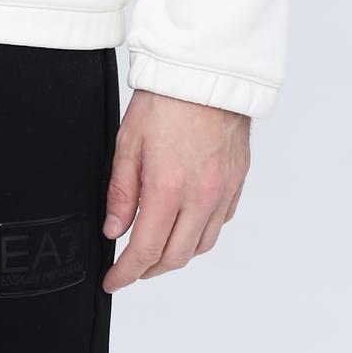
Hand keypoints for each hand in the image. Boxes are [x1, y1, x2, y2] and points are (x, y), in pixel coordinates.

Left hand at [101, 88, 248, 291]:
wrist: (206, 71)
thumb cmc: (165, 98)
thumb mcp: (128, 141)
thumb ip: (121, 191)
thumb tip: (114, 230)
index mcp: (169, 187)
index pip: (146, 250)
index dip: (126, 274)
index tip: (113, 281)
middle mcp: (201, 196)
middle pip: (176, 257)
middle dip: (150, 269)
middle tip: (131, 267)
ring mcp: (223, 191)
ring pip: (201, 245)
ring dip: (177, 254)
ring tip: (157, 247)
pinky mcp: (238, 182)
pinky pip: (220, 222)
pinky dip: (201, 232)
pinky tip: (186, 222)